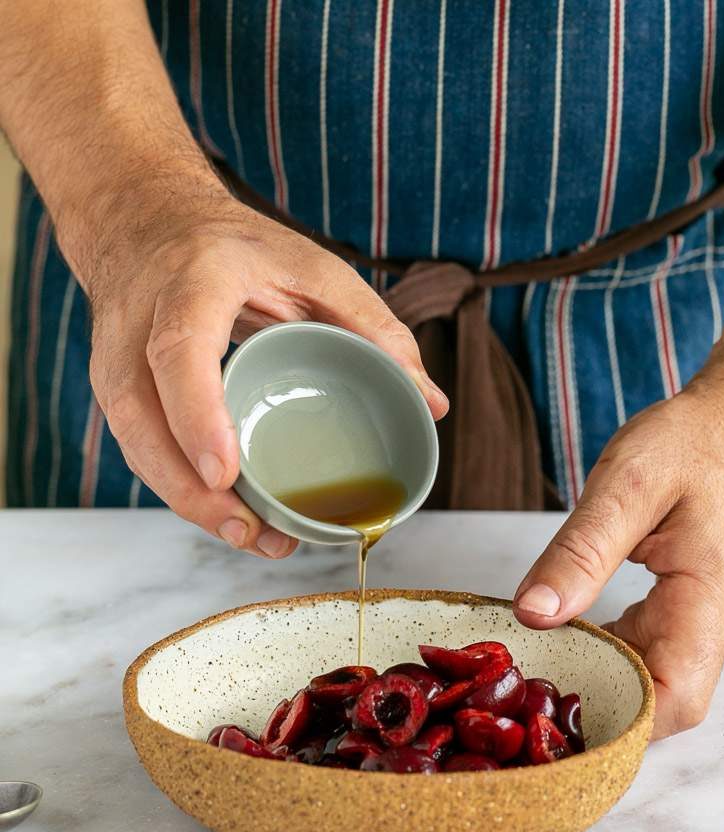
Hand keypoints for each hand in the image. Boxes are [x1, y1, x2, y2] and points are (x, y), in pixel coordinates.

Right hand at [80, 185, 447, 557]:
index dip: (196, 414)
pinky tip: (228, 518)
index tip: (225, 473)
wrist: (146, 224)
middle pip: (143, 416)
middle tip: (251, 532)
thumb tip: (433, 404)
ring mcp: (115, 359)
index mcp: (193, 281)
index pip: (180, 350)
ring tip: (251, 539)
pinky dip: (180, 489)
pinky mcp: (115, 390)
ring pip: (135, 443)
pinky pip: (140, 449)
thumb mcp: (312, 267)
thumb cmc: (235, 248)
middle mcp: (140, 324)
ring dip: (186, 502)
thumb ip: (374, 327)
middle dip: (190, 487)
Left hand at [513, 373, 723, 737]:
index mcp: (710, 603)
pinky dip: (612, 652)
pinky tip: (569, 635)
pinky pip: (655, 651)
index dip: (616, 723)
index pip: (673, 701)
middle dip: (592, 706)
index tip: (550, 718)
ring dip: (600, 679)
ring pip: (655, 680)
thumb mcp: (628, 483)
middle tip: (522, 694)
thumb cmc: (701, 441)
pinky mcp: (700, 610)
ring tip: (534, 667)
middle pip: (659, 702)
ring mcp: (713, 622)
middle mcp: (719, 627)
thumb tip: (533, 613)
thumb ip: (580, 552)